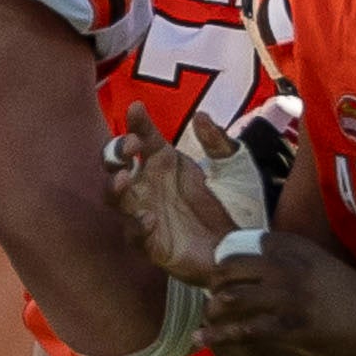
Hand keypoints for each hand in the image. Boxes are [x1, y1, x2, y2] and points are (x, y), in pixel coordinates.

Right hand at [105, 103, 241, 281]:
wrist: (240, 246)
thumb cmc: (228, 204)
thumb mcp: (232, 169)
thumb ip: (217, 143)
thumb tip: (202, 117)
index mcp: (162, 164)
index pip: (141, 138)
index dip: (137, 124)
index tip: (137, 108)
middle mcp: (147, 187)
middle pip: (115, 166)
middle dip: (115, 152)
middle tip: (131, 146)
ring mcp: (145, 214)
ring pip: (116, 200)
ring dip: (115, 187)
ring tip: (125, 178)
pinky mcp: (152, 245)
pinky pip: (135, 236)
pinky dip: (137, 227)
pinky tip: (150, 218)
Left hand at [204, 225, 355, 355]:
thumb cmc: (350, 294)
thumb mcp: (319, 262)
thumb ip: (289, 257)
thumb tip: (255, 264)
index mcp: (293, 247)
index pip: (240, 246)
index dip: (224, 262)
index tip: (222, 277)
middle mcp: (287, 267)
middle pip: (227, 270)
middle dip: (213, 286)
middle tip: (215, 298)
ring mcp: (288, 298)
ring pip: (229, 300)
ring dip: (214, 311)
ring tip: (212, 318)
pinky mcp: (290, 328)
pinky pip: (242, 331)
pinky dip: (216, 337)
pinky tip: (201, 340)